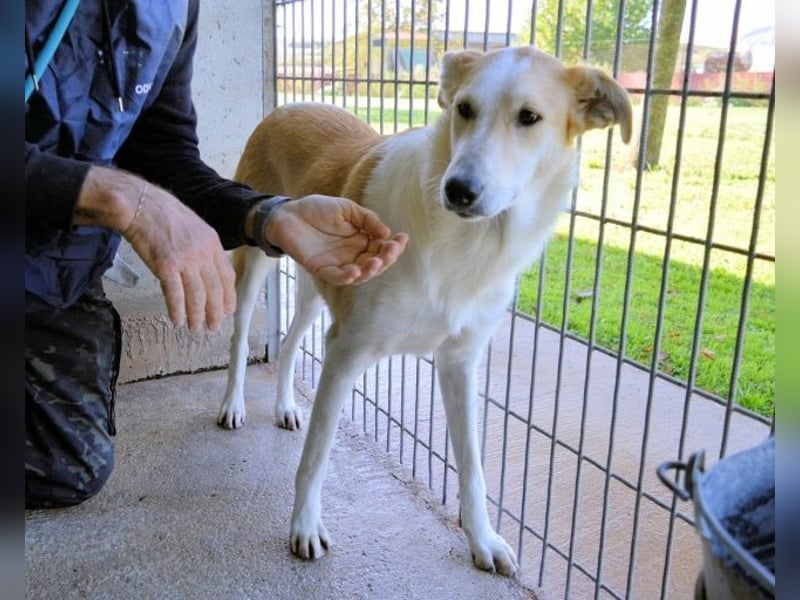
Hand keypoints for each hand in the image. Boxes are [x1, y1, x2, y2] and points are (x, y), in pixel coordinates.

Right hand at [76, 167, 235, 331]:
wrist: (140, 205)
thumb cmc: (163, 215)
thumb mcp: (194, 228)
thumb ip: (204, 249)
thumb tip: (207, 271)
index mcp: (212, 243)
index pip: (226, 276)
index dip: (228, 296)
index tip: (227, 310)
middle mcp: (202, 253)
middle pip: (214, 289)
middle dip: (215, 312)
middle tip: (214, 326)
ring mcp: (185, 260)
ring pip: (197, 296)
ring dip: (197, 315)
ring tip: (196, 327)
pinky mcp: (166, 266)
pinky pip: (175, 294)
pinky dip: (178, 310)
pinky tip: (178, 320)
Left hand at [265, 194, 408, 284]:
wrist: (288, 213)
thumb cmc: (317, 210)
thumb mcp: (347, 209)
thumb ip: (367, 220)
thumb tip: (386, 233)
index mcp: (360, 241)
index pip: (381, 248)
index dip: (393, 246)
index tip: (402, 238)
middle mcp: (351, 256)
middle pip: (374, 264)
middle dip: (386, 259)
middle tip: (391, 250)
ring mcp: (337, 264)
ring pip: (359, 275)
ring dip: (370, 270)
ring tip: (376, 261)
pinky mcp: (321, 269)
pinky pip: (337, 277)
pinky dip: (347, 277)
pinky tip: (356, 270)